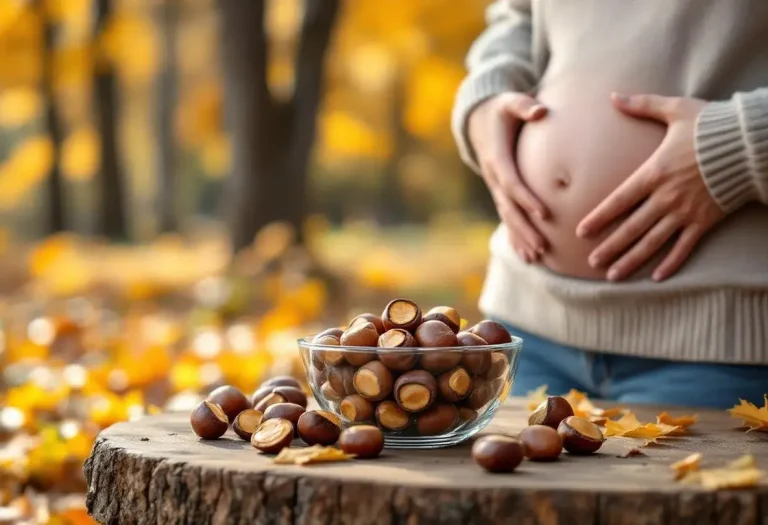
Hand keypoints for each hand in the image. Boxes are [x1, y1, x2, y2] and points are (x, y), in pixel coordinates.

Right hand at [469, 93, 549, 262]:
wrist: (477, 120)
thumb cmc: (500, 109)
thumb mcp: (510, 101)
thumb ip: (525, 105)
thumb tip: (541, 112)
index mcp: (498, 158)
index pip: (513, 184)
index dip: (527, 199)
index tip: (545, 214)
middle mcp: (494, 177)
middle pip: (510, 209)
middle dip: (525, 229)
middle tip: (542, 248)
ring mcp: (495, 188)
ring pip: (508, 218)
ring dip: (521, 238)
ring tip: (536, 258)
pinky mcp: (499, 193)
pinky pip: (507, 218)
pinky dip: (516, 237)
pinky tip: (527, 255)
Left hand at [576, 93, 724, 281]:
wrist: (753, 142)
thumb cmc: (712, 125)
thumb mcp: (675, 110)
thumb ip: (642, 105)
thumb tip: (613, 96)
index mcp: (654, 173)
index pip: (618, 201)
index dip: (599, 218)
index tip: (581, 232)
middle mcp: (666, 197)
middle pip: (631, 228)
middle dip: (610, 247)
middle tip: (591, 263)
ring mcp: (686, 212)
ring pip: (653, 242)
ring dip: (632, 260)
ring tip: (613, 275)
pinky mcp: (706, 221)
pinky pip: (685, 247)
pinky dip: (671, 263)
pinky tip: (656, 277)